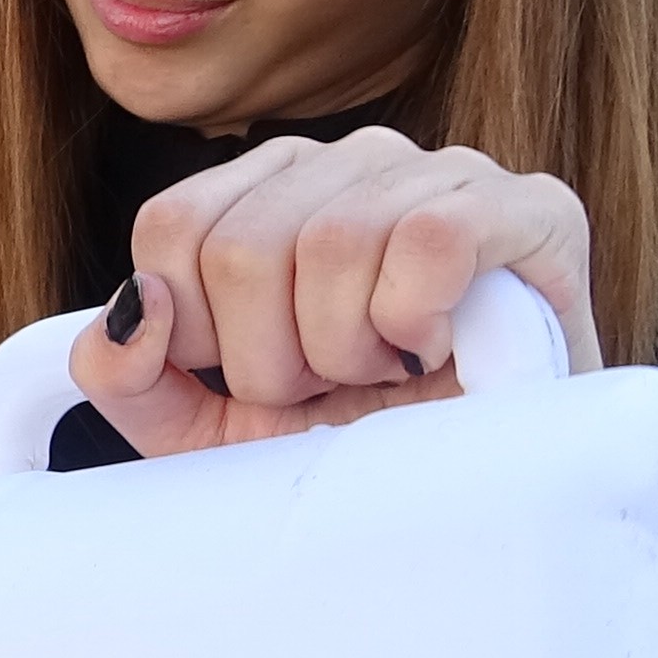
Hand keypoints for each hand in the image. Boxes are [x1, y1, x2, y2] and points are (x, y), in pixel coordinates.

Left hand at [71, 123, 599, 455]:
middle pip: (242, 246)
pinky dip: (415, 319)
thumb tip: (134, 304)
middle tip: (329, 385)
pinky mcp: (529, 208)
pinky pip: (429, 239)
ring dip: (347, 350)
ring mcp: (441, 171)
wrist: (487, 497)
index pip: (171, 225)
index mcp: (269, 188)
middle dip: (273, 360)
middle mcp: (350, 160)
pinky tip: (432, 350)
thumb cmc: (348, 448)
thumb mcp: (207, 428)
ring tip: (386, 371)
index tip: (255, 375)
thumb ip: (128, 374)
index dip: (195, 330)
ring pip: (332, 243)